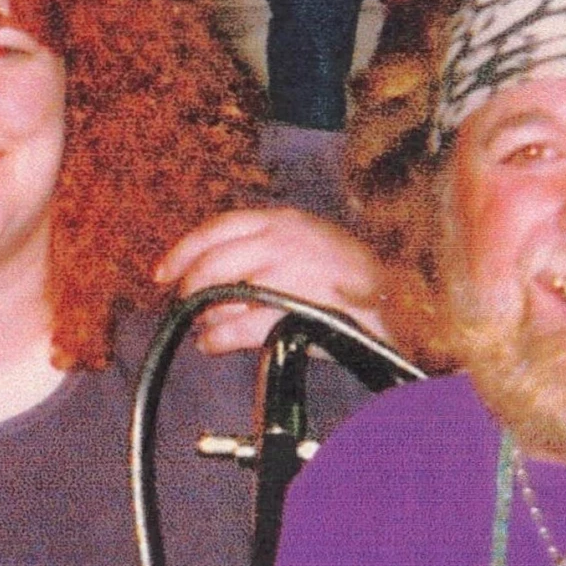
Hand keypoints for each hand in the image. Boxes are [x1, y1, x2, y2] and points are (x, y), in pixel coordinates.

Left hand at [151, 207, 385, 354]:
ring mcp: (290, 275)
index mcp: (284, 221)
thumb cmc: (352, 277)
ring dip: (205, 314)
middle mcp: (284, 241)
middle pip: (214, 262)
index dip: (184, 250)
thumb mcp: (309, 244)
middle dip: (191, 287)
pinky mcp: (296, 310)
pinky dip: (218, 338)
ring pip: (224, 294)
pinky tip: (212, 344)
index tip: (162, 272)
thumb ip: (264, 249)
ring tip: (203, 326)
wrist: (403, 302)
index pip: (219, 227)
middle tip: (183, 305)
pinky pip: (241, 328)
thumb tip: (213, 274)